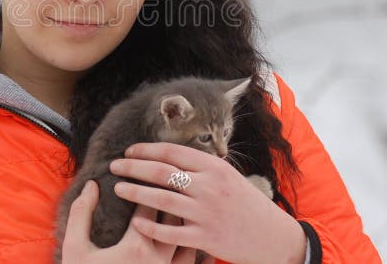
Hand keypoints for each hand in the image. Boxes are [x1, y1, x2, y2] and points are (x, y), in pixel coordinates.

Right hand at [61, 179, 198, 263]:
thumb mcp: (75, 249)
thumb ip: (81, 213)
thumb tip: (92, 184)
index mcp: (136, 247)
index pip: (151, 203)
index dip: (147, 182)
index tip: (141, 173)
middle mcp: (159, 261)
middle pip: (176, 217)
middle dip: (170, 196)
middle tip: (163, 181)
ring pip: (191, 240)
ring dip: (184, 221)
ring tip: (177, 206)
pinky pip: (192, 263)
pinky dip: (192, 246)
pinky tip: (184, 237)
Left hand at [109, 143, 307, 263]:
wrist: (272, 236)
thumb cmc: (245, 203)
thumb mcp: (227, 176)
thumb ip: (200, 167)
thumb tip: (166, 156)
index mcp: (214, 167)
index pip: (172, 152)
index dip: (147, 149)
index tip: (129, 151)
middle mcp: (209, 187)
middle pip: (162, 172)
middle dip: (133, 167)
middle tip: (114, 166)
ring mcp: (207, 213)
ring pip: (162, 200)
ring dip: (136, 193)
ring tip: (118, 189)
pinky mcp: (205, 238)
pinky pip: (170, 232)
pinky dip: (150, 227)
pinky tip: (136, 223)